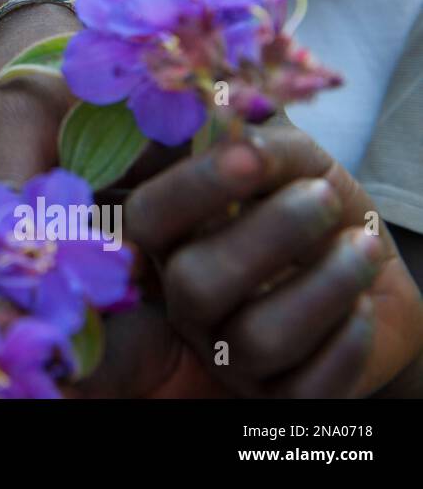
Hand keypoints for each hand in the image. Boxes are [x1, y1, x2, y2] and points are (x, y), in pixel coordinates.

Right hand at [124, 127, 422, 396]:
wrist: (370, 269)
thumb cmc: (315, 206)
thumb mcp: (296, 160)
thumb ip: (265, 143)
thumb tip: (238, 121)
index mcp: (173, 238)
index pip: (148, 220)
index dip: (191, 189)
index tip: (252, 154)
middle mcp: (186, 300)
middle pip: (195, 283)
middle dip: (268, 234)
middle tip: (324, 197)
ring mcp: (228, 355)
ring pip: (256, 338)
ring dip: (322, 286)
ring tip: (362, 246)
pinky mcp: (278, 397)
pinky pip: (307, 387)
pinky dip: (344, 343)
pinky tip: (363, 308)